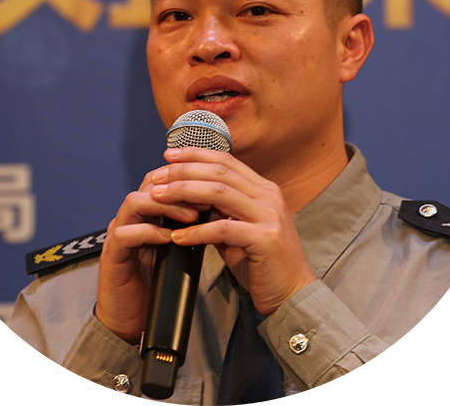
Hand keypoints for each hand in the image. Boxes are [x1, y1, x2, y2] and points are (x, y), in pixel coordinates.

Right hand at [95, 169, 208, 342]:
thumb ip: (191, 228)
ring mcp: (117, 234)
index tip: (214, 188)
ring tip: (192, 217)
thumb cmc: (157, 282)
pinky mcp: (111, 256)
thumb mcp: (179, 248)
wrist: (131, 321)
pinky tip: (171, 238)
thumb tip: (222, 211)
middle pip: (150, 184)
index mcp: (146, 213)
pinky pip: (125, 234)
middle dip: (180, 188)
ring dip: (166, 206)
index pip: (164, 180)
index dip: (188, 180)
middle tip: (208, 199)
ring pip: (134, 202)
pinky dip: (149, 232)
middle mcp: (129, 218)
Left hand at [149, 147, 317, 315]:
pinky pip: (222, 230)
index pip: (226, 161)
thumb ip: (220, 212)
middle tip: (156, 177)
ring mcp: (269, 215)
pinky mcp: (265, 239)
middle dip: (183, 171)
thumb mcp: (239, 229)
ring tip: (158, 197)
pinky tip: (176, 236)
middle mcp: (269, 196)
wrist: (293, 295)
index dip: (196, 154)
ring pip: (219, 193)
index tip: (169, 154)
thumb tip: (188, 199)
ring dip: (184, 192)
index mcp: (264, 189)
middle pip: (219, 172)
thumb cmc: (263, 263)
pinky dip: (196, 231)